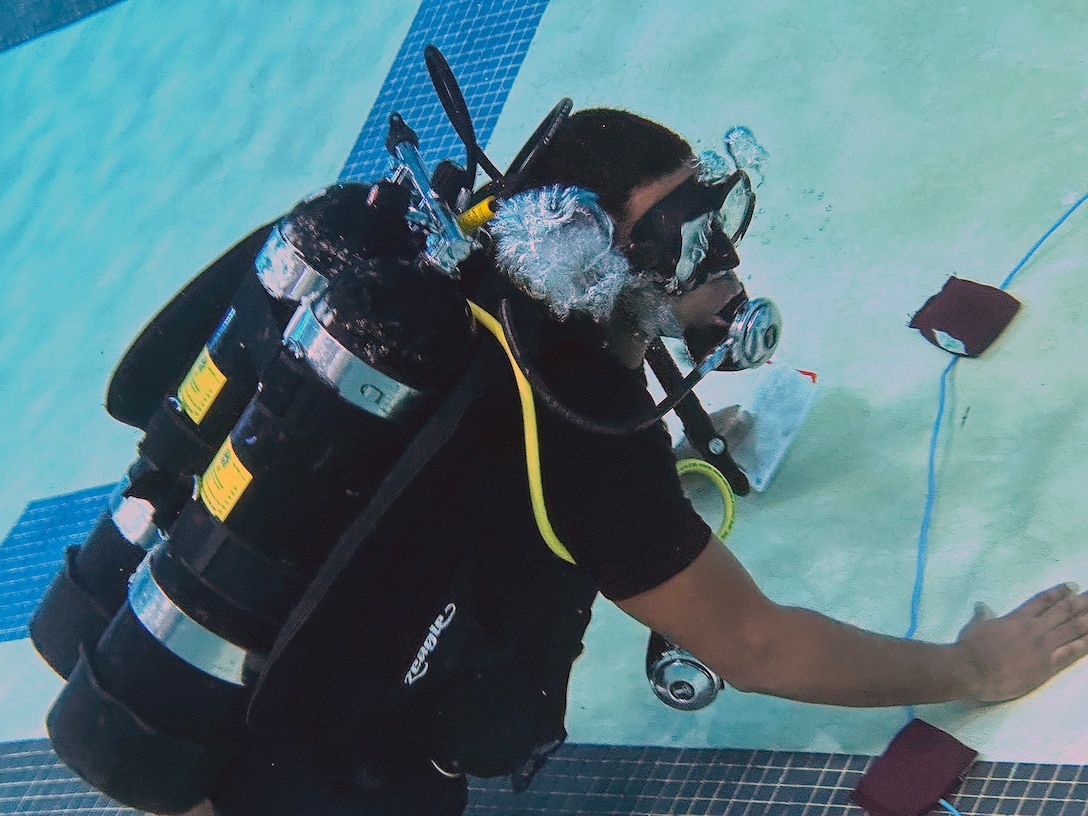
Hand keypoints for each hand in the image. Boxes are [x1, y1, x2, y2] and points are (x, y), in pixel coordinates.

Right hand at [955, 583, 1087, 702]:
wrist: (972, 669)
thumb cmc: (970, 648)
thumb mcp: (975, 627)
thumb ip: (983, 616)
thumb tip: (981, 605)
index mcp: (1017, 618)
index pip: (1042, 601)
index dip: (1059, 592)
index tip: (1073, 585)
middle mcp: (1034, 628)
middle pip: (1063, 611)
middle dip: (1081, 601)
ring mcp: (1043, 646)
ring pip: (1072, 628)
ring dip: (1087, 618)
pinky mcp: (1048, 665)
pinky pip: (1072, 652)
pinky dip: (1085, 644)